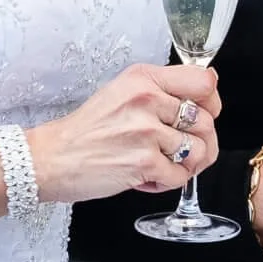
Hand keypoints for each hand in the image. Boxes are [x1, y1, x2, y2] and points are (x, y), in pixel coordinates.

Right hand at [30, 64, 220, 201]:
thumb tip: (210, 86)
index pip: (204, 82)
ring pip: (199, 151)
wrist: (50, 158)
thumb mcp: (123, 93)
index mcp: (144, 78)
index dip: (212, 103)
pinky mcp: (144, 163)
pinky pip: (180, 177)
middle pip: (206, 122)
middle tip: (179, 151)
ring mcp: (146, 132)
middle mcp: (147, 100)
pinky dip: (166, 182)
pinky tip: (146, 177)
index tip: (205, 114)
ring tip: (161, 164)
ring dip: (184, 165)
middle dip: (199, 142)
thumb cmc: (86, 130)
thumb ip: (162, 90)